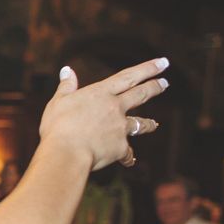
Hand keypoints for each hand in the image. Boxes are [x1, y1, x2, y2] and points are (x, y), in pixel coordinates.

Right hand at [39, 60, 165, 170]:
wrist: (66, 152)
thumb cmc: (58, 126)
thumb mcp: (58, 102)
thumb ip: (66, 87)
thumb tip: (67, 70)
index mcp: (100, 93)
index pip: (128, 77)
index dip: (147, 68)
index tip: (163, 62)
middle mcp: (115, 108)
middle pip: (140, 95)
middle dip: (155, 88)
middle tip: (165, 83)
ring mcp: (120, 128)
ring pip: (140, 124)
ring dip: (148, 124)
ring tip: (155, 124)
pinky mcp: (120, 148)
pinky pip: (126, 153)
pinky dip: (127, 157)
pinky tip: (128, 160)